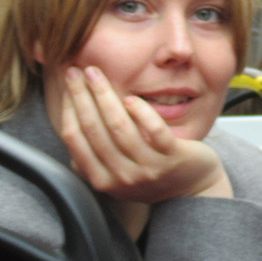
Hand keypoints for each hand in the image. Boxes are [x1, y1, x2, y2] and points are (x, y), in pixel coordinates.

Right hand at [54, 67, 232, 214]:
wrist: (193, 189)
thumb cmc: (150, 173)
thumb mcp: (117, 172)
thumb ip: (95, 155)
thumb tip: (69, 117)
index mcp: (102, 180)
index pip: (75, 139)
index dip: (68, 109)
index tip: (68, 86)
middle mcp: (122, 177)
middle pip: (94, 130)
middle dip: (81, 96)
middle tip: (75, 71)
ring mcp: (149, 168)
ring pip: (120, 127)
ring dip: (104, 96)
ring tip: (95, 73)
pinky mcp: (173, 157)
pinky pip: (154, 130)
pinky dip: (141, 112)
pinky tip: (131, 98)